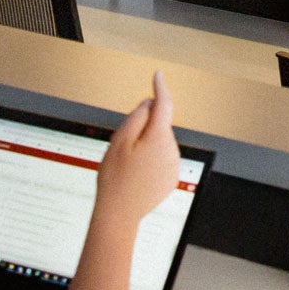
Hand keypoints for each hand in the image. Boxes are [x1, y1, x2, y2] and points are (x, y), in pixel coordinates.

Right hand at [93, 72, 179, 230]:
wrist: (119, 214)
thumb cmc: (115, 178)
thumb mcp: (119, 140)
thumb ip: (136, 117)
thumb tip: (149, 103)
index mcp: (159, 137)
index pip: (164, 104)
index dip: (160, 87)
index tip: (158, 75)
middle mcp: (172, 150)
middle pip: (158, 126)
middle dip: (143, 128)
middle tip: (123, 148)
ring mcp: (173, 166)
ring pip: (159, 143)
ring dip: (145, 146)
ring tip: (127, 166)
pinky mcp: (170, 178)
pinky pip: (160, 159)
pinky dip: (149, 161)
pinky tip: (135, 175)